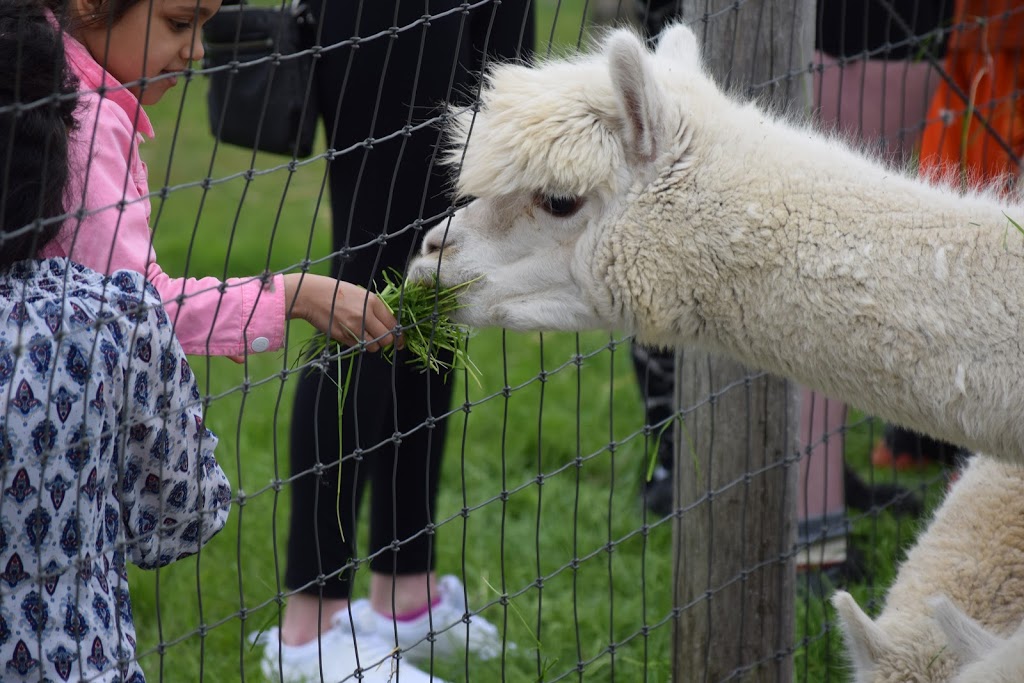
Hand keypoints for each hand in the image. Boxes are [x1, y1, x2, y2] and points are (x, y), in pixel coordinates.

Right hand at [283, 273, 399, 351]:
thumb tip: (387, 325)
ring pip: (373, 346)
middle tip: (379, 339)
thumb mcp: (360, 294)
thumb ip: (374, 309)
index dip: (398, 336)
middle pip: (387, 338)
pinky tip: (350, 333)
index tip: (399, 342)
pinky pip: (357, 346)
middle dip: (385, 342)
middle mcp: (366, 315)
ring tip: (363, 336)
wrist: (312, 295)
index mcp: (373, 302)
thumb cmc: (337, 293)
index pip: (393, 324)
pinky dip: (357, 344)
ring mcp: (354, 326)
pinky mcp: (343, 336)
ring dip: (371, 345)